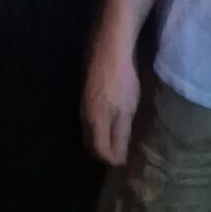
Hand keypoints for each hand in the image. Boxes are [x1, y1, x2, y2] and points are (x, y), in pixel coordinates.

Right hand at [82, 33, 139, 165]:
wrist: (109, 49)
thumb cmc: (121, 80)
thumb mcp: (126, 109)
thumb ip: (120, 134)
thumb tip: (117, 158)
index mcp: (95, 122)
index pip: (99, 150)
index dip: (111, 159)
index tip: (124, 163)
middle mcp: (85, 116)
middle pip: (90, 143)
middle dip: (102, 152)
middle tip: (117, 156)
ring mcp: (84, 103)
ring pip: (89, 130)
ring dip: (100, 139)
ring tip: (114, 143)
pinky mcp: (87, 93)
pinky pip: (90, 118)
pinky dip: (99, 126)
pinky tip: (109, 121)